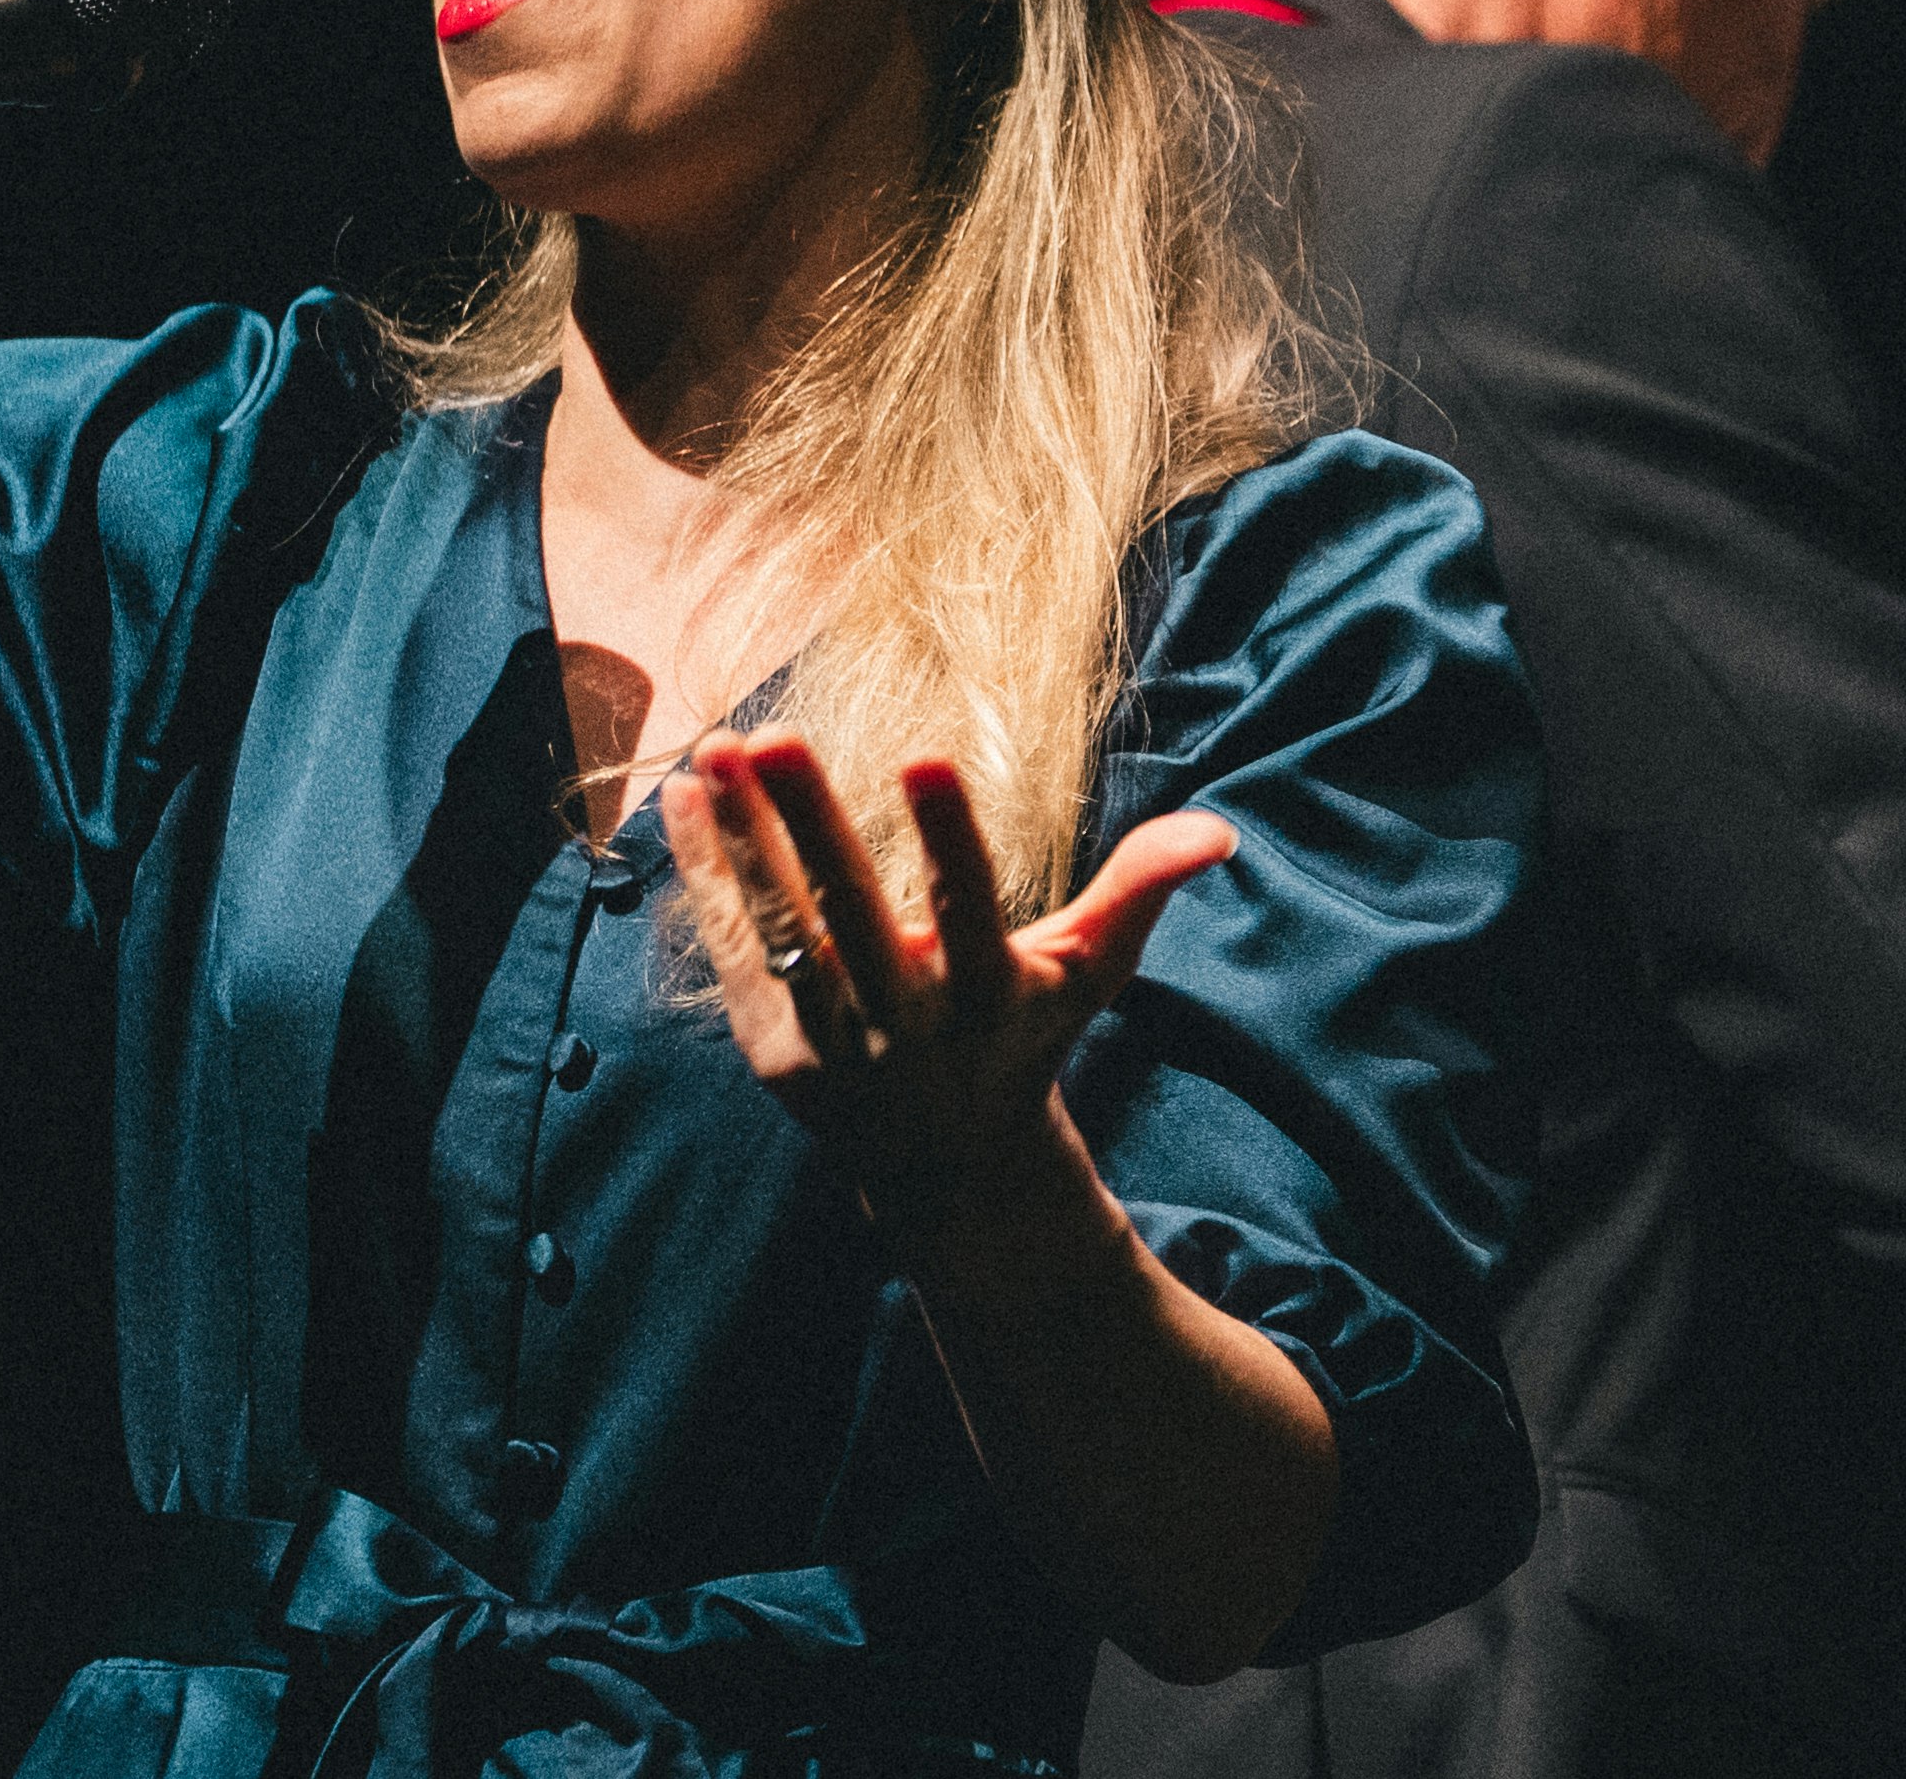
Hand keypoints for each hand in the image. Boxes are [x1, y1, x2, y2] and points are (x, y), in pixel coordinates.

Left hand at [661, 730, 1235, 1220]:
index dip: (946, 836)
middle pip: (852, 914)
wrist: (951, 1170)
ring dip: (743, 839)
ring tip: (713, 745)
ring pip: (779, 931)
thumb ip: (1139, 892)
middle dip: (811, 824)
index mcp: (989, 995)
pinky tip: (687, 801)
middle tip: (771, 735)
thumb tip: (1218, 830)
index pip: (968, 905)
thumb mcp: (1090, 971)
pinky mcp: (776, 1054)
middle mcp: (908, 1024)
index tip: (921, 755)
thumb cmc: (1025, 1038)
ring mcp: (834, 1043)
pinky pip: (735, 954)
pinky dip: (708, 880)